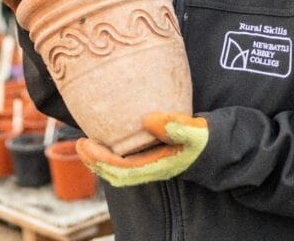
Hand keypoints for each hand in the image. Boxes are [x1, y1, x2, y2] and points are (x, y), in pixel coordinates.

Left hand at [76, 112, 208, 186]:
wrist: (213, 146)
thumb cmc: (203, 138)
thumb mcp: (195, 131)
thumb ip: (175, 125)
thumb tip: (147, 119)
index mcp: (157, 166)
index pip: (123, 170)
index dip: (101, 160)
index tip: (86, 144)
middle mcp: (149, 169)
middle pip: (116, 174)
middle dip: (95, 161)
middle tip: (79, 143)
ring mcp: (148, 165)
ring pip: (118, 169)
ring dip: (99, 158)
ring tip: (85, 142)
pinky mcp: (148, 157)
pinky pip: (123, 161)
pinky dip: (109, 153)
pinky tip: (102, 137)